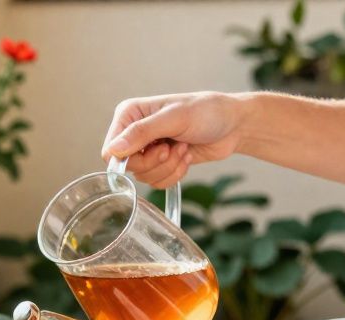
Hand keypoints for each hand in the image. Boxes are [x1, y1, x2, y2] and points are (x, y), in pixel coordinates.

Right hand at [101, 92, 246, 187]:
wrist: (232, 125)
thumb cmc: (207, 112)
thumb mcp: (175, 118)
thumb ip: (142, 133)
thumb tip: (113, 150)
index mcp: (129, 114)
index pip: (111, 150)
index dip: (131, 158)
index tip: (159, 148)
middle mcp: (134, 132)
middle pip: (127, 167)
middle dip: (156, 163)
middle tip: (173, 148)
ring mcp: (147, 149)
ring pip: (144, 177)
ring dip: (169, 167)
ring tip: (183, 148)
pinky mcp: (161, 163)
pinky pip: (157, 182)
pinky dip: (175, 174)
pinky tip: (186, 156)